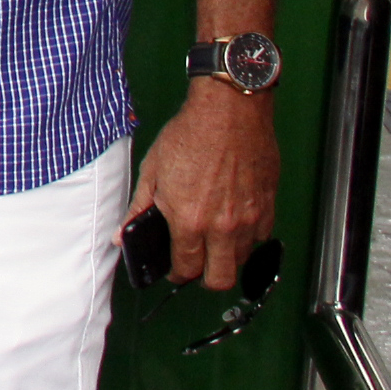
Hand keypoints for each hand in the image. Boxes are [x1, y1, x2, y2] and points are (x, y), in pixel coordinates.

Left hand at [126, 82, 279, 291]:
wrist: (229, 110)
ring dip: (226, 256)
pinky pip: (261, 237)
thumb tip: (122, 236)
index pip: (186, 269)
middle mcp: (223, 226)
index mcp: (189, 220)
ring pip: (241, 260)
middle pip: (219, 279)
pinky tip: (234, 221)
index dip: (177, 273)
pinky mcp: (268, 206)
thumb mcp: (153, 170)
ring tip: (213, 238)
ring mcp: (249, 218)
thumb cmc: (190, 134)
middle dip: (205, 278)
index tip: (175, 269)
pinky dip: (247, 237)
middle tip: (196, 264)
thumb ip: (139, 209)